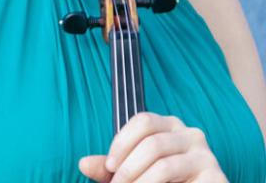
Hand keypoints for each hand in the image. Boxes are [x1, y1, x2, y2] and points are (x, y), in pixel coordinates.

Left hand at [78, 112, 227, 181]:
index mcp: (170, 126)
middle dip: (128, 170)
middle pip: (151, 143)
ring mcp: (205, 154)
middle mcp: (190, 133)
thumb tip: (82, 163)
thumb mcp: (134, 174)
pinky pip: (180, 182)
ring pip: (163, 165)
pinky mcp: (216, 176)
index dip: (121, 143)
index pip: (142, 121)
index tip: (109, 168)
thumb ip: (111, 168)